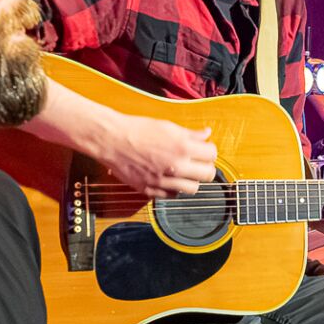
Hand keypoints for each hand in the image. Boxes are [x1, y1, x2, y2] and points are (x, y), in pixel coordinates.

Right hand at [98, 118, 216, 198]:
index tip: (204, 150)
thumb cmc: (138, 130)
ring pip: (192, 189)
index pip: (212, 155)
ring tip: (183, 171)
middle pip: (207, 175)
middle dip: (205, 167)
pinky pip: (172, 196)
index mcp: (182, 147)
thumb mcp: (167, 126)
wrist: (112, 140)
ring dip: (191, 180)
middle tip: (197, 162)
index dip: (209, 151)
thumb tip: (206, 134)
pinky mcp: (150, 190)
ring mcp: (163, 181)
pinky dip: (174, 189)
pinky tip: (168, 178)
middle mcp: (176, 166)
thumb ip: (190, 134)